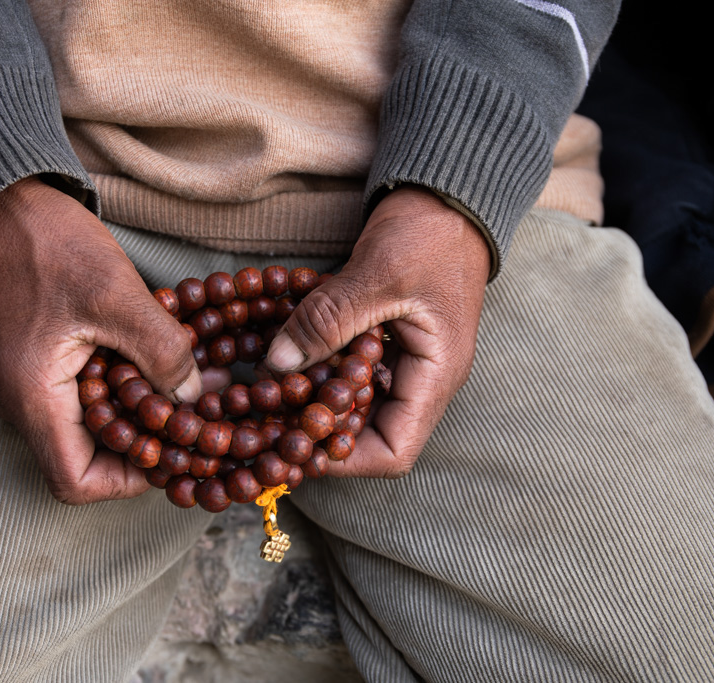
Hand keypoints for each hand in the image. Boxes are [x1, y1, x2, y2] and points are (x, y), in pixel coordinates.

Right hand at [0, 177, 202, 503]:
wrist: (2, 202)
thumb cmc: (51, 244)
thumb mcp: (117, 295)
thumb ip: (161, 352)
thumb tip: (192, 397)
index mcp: (30, 396)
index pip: (75, 481)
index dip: (129, 480)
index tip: (175, 451)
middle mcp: (18, 402)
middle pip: (85, 458)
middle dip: (143, 444)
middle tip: (193, 419)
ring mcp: (23, 384)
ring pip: (87, 428)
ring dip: (136, 414)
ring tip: (187, 387)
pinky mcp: (34, 364)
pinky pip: (80, 398)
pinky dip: (121, 390)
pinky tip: (157, 364)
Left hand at [266, 186, 489, 476]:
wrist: (446, 193)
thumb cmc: (429, 232)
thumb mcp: (377, 274)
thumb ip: (327, 320)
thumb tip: (276, 365)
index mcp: (436, 376)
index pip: (393, 452)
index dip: (343, 460)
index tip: (293, 446)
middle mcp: (420, 379)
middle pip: (367, 434)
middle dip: (318, 433)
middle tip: (267, 423)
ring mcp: (402, 361)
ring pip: (353, 404)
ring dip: (313, 403)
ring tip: (267, 395)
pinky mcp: (383, 341)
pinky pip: (347, 371)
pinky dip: (317, 370)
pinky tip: (283, 360)